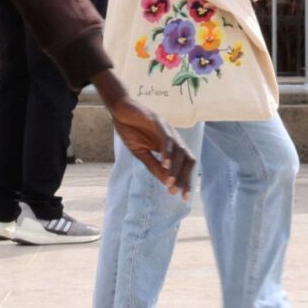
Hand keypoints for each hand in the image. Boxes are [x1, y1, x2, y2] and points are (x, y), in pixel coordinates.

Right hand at [96, 74, 194, 194]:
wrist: (120, 111)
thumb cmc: (131, 130)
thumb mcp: (141, 153)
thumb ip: (154, 166)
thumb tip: (167, 182)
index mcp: (171, 147)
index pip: (184, 165)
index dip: (185, 180)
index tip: (183, 197)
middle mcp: (173, 139)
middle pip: (187, 159)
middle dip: (185, 177)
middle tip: (180, 193)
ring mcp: (167, 130)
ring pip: (179, 151)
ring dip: (175, 169)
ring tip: (170, 183)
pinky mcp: (158, 122)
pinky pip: (167, 139)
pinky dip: (167, 152)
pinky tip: (165, 165)